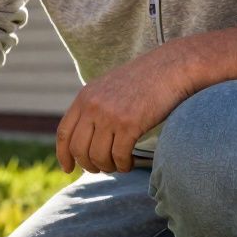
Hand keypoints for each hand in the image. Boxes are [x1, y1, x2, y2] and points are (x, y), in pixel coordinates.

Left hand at [56, 45, 194, 172]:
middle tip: (98, 169)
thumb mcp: (109, 88)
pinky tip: (129, 164)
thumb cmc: (144, 80)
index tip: (68, 169)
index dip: (63, 154)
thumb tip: (83, 139)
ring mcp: (110, 116)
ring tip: (116, 166)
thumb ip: (93, 108)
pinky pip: (119, 156)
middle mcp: (93, 107)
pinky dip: (123, 165)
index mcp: (84, 97)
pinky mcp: (130, 124)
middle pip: (79, 149)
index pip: (64, 133)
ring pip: (98, 156)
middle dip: (87, 164)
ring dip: (107, 167)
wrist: (174, 66)